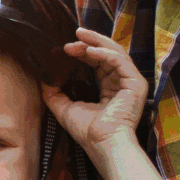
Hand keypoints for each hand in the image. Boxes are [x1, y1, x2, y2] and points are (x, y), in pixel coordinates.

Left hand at [42, 27, 148, 151]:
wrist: (102, 146)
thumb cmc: (88, 132)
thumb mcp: (65, 109)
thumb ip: (54, 93)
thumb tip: (42, 78)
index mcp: (109, 87)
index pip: (98, 62)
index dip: (83, 51)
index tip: (65, 47)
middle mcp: (122, 82)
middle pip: (107, 52)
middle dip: (89, 42)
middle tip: (74, 33)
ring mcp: (131, 82)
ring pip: (115, 52)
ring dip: (97, 42)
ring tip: (80, 36)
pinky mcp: (136, 84)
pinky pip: (120, 61)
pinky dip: (104, 53)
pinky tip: (89, 51)